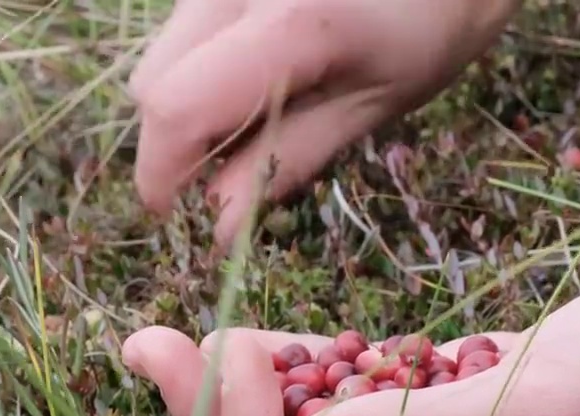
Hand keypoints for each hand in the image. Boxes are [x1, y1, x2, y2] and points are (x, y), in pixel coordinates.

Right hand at [127, 0, 520, 244]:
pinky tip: (255, 73)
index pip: (175, 107)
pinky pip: (183, 29)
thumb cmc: (426, 31)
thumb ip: (289, 159)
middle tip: (226, 172)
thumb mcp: (371, 107)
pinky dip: (203, 67)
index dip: (163, 173)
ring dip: (188, 100)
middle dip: (175, 142)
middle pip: (153, 83)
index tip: (179, 217)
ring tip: (255, 113)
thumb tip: (218, 227)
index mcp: (287, 25)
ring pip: (162, 54)